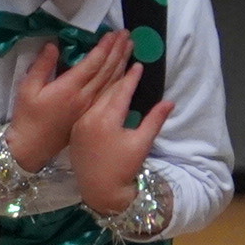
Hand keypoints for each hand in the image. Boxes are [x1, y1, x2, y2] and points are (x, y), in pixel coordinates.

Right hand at [5, 35, 137, 171]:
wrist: (33, 147)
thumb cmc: (27, 117)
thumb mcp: (27, 88)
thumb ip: (41, 66)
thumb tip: (53, 45)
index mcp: (69, 89)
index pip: (93, 63)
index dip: (104, 48)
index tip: (113, 34)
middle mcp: (84, 97)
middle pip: (107, 70)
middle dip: (117, 51)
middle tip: (126, 34)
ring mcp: (90, 106)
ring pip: (112, 81)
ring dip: (122, 62)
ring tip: (130, 46)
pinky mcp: (91, 114)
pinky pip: (110, 93)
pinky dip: (120, 79)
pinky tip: (124, 71)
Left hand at [69, 65, 171, 216]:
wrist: (100, 191)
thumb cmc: (123, 168)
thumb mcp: (142, 143)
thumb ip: (154, 120)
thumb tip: (169, 101)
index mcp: (106, 120)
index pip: (121, 91)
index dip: (131, 77)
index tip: (139, 63)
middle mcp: (89, 117)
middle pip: (106, 89)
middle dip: (116, 69)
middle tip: (124, 53)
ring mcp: (80, 123)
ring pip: (94, 96)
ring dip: (105, 79)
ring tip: (114, 63)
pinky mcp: (75, 129)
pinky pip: (86, 106)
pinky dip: (95, 95)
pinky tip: (102, 86)